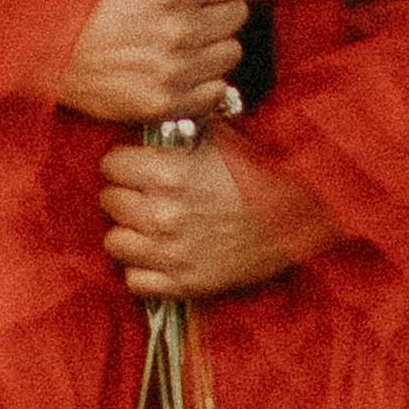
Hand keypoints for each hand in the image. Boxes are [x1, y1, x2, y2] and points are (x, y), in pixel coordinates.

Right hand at [57, 0, 249, 126]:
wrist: (35, 52)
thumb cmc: (71, 4)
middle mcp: (177, 31)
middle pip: (237, 15)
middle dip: (222, 9)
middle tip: (201, 11)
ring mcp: (172, 72)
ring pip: (231, 53)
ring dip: (215, 45)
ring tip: (191, 42)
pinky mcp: (163, 104)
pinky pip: (215, 91)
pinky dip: (205, 81)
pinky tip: (185, 71)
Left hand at [101, 124, 298, 303]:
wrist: (300, 213)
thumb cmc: (261, 171)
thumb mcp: (215, 139)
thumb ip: (176, 136)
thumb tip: (150, 125)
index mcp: (167, 173)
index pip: (110, 165)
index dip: (123, 163)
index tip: (136, 167)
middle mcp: (162, 214)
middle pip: (109, 202)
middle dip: (124, 194)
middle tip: (144, 195)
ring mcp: (171, 252)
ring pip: (114, 242)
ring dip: (129, 232)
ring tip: (148, 226)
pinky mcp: (186, 283)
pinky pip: (135, 280)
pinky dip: (143, 269)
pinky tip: (159, 255)